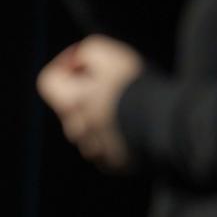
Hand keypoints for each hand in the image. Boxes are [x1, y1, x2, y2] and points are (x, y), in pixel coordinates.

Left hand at [37, 35, 143, 170]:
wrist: (168, 126)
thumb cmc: (135, 89)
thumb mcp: (110, 54)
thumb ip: (88, 51)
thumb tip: (80, 61)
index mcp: (70, 103)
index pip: (49, 81)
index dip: (64, 66)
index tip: (84, 62)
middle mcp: (76, 130)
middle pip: (70, 106)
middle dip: (87, 92)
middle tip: (114, 84)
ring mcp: (94, 150)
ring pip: (90, 129)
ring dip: (103, 116)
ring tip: (130, 106)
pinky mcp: (114, 164)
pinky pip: (108, 147)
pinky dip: (117, 136)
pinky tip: (137, 125)